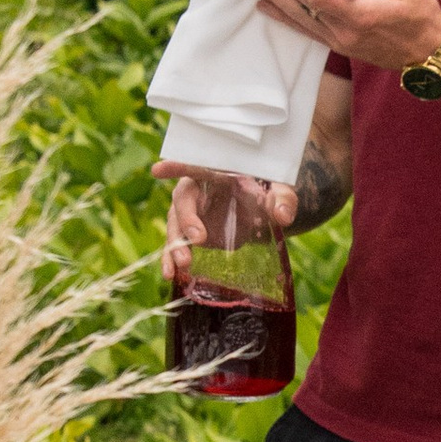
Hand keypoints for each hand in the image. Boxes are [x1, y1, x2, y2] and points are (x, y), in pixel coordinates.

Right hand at [152, 168, 295, 293]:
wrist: (262, 211)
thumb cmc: (267, 190)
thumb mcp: (279, 189)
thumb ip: (282, 198)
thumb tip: (283, 215)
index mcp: (215, 171)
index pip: (195, 166)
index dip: (176, 167)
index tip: (158, 169)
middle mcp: (197, 190)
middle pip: (182, 201)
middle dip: (186, 219)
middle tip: (198, 239)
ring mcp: (191, 213)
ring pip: (175, 225)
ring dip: (176, 244)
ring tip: (183, 263)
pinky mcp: (191, 234)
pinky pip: (176, 245)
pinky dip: (171, 259)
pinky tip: (171, 275)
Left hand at [243, 0, 440, 78]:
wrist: (432, 54)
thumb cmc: (422, 16)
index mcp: (360, 16)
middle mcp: (344, 33)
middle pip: (302, 4)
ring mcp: (339, 42)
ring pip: (298, 18)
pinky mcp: (339, 46)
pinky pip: (305, 30)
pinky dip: (285, 17)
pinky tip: (268, 8)